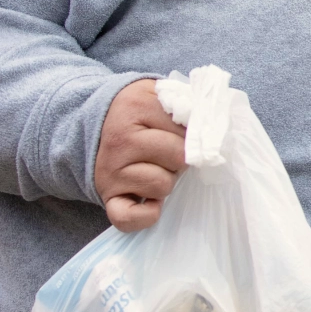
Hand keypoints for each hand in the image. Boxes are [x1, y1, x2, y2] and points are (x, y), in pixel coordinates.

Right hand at [95, 79, 186, 230]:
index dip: (194, 134)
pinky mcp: (107, 195)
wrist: (96, 124)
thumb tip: (214, 125)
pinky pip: (129, 217)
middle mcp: (121, 139)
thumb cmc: (140, 113)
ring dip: (166, 181)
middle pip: (178, 157)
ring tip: (156, 169)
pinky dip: (145, 216)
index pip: (189, 129)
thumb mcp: (160, 94)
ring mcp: (111, 170)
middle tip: (168, 153)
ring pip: (163, 185)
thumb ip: (187, 103)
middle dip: (181, 158)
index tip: (184, 132)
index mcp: (138, 107)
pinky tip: (152, 202)